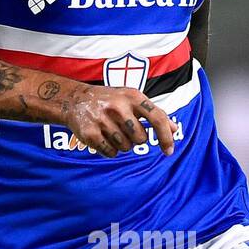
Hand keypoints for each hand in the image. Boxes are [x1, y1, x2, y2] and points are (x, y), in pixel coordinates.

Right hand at [63, 85, 177, 157]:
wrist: (75, 99)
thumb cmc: (110, 100)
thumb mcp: (132, 99)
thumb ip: (153, 114)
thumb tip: (174, 129)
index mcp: (132, 96)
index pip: (157, 118)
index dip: (166, 137)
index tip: (169, 150)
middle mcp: (118, 106)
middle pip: (140, 138)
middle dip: (136, 139)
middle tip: (125, 130)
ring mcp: (103, 120)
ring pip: (125, 147)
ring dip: (122, 144)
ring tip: (112, 131)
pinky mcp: (90, 133)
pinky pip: (111, 152)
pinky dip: (110, 150)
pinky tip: (103, 137)